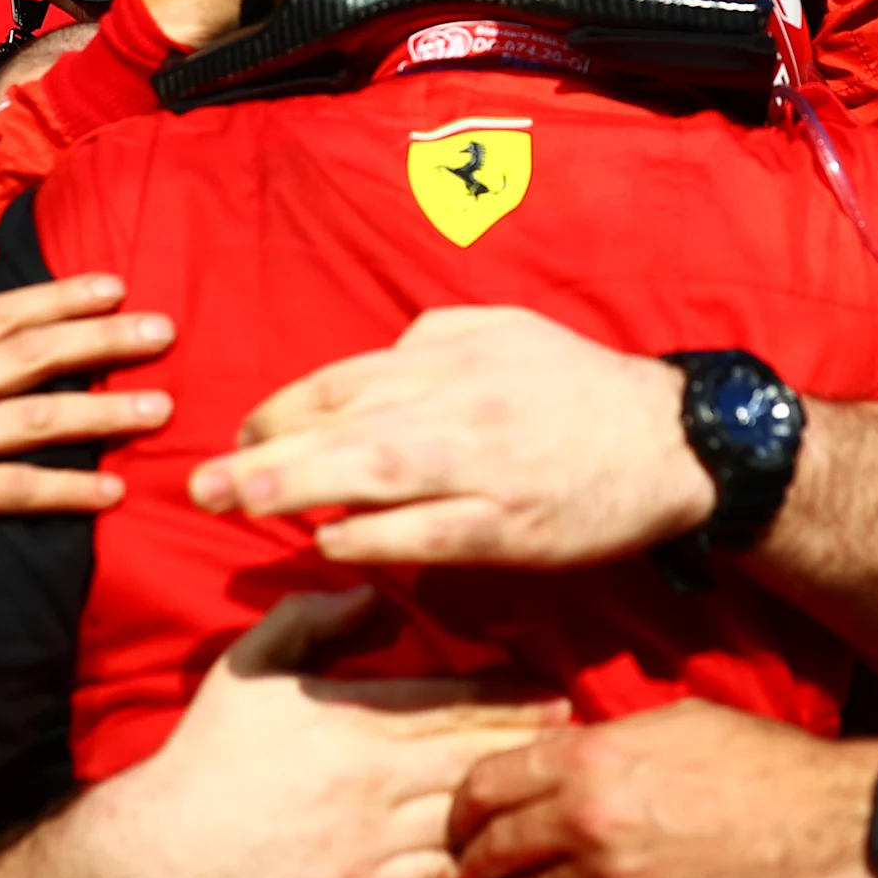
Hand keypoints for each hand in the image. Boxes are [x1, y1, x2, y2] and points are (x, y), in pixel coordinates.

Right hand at [0, 276, 174, 595]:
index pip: (0, 314)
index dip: (60, 296)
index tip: (115, 285)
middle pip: (31, 352)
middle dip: (103, 337)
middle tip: (164, 330)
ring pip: (36, 416)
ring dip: (105, 412)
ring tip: (162, 409)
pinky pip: (16, 489)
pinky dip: (69, 490)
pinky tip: (113, 493)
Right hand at [97, 589, 567, 877]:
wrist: (161, 856)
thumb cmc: (206, 755)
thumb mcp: (248, 666)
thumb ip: (311, 620)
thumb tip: (372, 596)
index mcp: (353, 717)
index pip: (454, 699)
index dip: (510, 693)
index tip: (550, 686)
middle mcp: (375, 777)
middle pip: (476, 752)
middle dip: (530, 738)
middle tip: (575, 727)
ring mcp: (374, 840)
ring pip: (468, 812)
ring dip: (514, 796)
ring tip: (554, 783)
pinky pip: (441, 872)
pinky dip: (478, 854)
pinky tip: (506, 844)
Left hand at [188, 308, 711, 564]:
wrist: (675, 442)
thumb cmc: (580, 388)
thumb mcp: (507, 332)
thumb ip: (433, 340)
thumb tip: (373, 362)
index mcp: (454, 355)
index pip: (346, 380)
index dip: (283, 409)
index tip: (240, 434)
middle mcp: (461, 405)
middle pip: (345, 427)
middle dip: (266, 456)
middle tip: (201, 485)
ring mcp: (485, 467)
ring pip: (376, 476)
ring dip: (299, 492)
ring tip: (241, 508)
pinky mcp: (511, 526)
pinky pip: (427, 533)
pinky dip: (372, 538)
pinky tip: (327, 545)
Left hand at [453, 701, 877, 877]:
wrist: (824, 822)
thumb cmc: (756, 760)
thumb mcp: (670, 722)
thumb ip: (602, 742)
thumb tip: (557, 755)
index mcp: (589, 758)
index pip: (487, 784)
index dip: (464, 806)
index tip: (466, 819)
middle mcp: (588, 820)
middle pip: (494, 849)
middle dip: (477, 859)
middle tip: (477, 865)